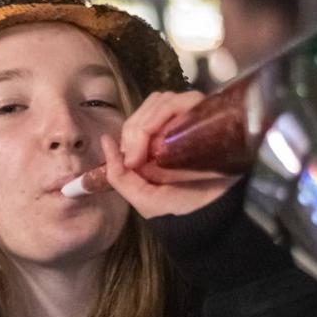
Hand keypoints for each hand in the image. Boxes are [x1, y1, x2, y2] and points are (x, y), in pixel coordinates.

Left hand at [100, 90, 239, 218]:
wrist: (212, 216)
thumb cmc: (177, 207)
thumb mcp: (139, 195)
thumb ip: (117, 174)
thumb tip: (105, 139)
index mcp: (155, 142)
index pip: (138, 117)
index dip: (131, 131)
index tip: (133, 161)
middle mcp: (173, 128)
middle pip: (151, 104)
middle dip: (139, 127)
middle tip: (141, 157)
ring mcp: (192, 121)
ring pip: (168, 100)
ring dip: (155, 119)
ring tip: (157, 149)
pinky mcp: (210, 119)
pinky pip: (190, 101)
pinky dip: (175, 111)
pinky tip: (173, 133)